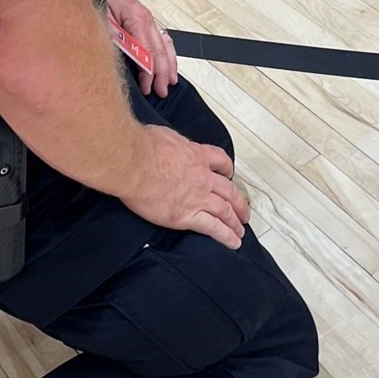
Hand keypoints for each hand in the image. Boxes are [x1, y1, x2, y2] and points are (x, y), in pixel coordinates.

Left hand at [94, 0, 176, 97]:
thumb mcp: (101, 17)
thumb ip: (112, 35)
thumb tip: (123, 54)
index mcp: (137, 18)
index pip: (148, 52)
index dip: (149, 73)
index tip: (148, 88)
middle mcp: (146, 19)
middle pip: (160, 51)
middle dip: (163, 73)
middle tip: (162, 91)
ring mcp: (148, 19)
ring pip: (165, 45)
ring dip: (169, 65)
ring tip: (171, 81)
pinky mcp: (144, 20)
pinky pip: (161, 39)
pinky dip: (167, 52)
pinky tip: (168, 62)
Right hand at [124, 123, 250, 248]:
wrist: (134, 165)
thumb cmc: (144, 148)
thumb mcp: (165, 135)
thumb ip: (173, 142)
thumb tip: (169, 142)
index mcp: (197, 156)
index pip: (220, 161)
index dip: (227, 169)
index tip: (229, 175)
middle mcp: (202, 177)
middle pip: (229, 191)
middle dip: (239, 203)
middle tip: (243, 212)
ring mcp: (197, 198)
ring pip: (225, 211)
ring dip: (235, 222)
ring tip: (240, 231)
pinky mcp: (186, 216)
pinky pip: (213, 228)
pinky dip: (226, 236)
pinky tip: (233, 242)